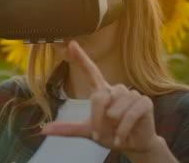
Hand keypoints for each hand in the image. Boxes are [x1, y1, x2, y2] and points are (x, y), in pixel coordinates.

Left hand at [40, 40, 162, 157]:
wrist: (133, 145)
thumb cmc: (110, 134)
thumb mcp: (88, 131)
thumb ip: (68, 129)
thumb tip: (44, 130)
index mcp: (102, 92)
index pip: (91, 71)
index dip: (81, 58)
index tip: (71, 44)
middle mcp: (116, 89)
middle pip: (100, 97)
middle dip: (98, 118)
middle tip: (99, 134)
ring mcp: (132, 94)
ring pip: (116, 107)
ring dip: (113, 125)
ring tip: (115, 134)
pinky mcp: (145, 102)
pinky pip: (132, 113)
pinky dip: (124, 128)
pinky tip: (122, 137)